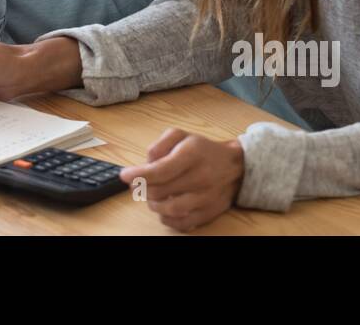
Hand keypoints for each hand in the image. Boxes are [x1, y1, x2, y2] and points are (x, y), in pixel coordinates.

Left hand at [119, 129, 244, 232]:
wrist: (235, 166)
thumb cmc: (202, 150)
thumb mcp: (181, 136)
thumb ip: (159, 145)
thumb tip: (146, 163)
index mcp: (192, 155)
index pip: (160, 171)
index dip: (139, 175)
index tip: (125, 176)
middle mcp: (201, 177)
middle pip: (161, 191)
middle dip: (143, 188)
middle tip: (137, 185)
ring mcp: (206, 198)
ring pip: (170, 209)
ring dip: (153, 204)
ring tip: (150, 195)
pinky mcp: (208, 213)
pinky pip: (182, 223)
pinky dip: (167, 218)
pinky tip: (164, 207)